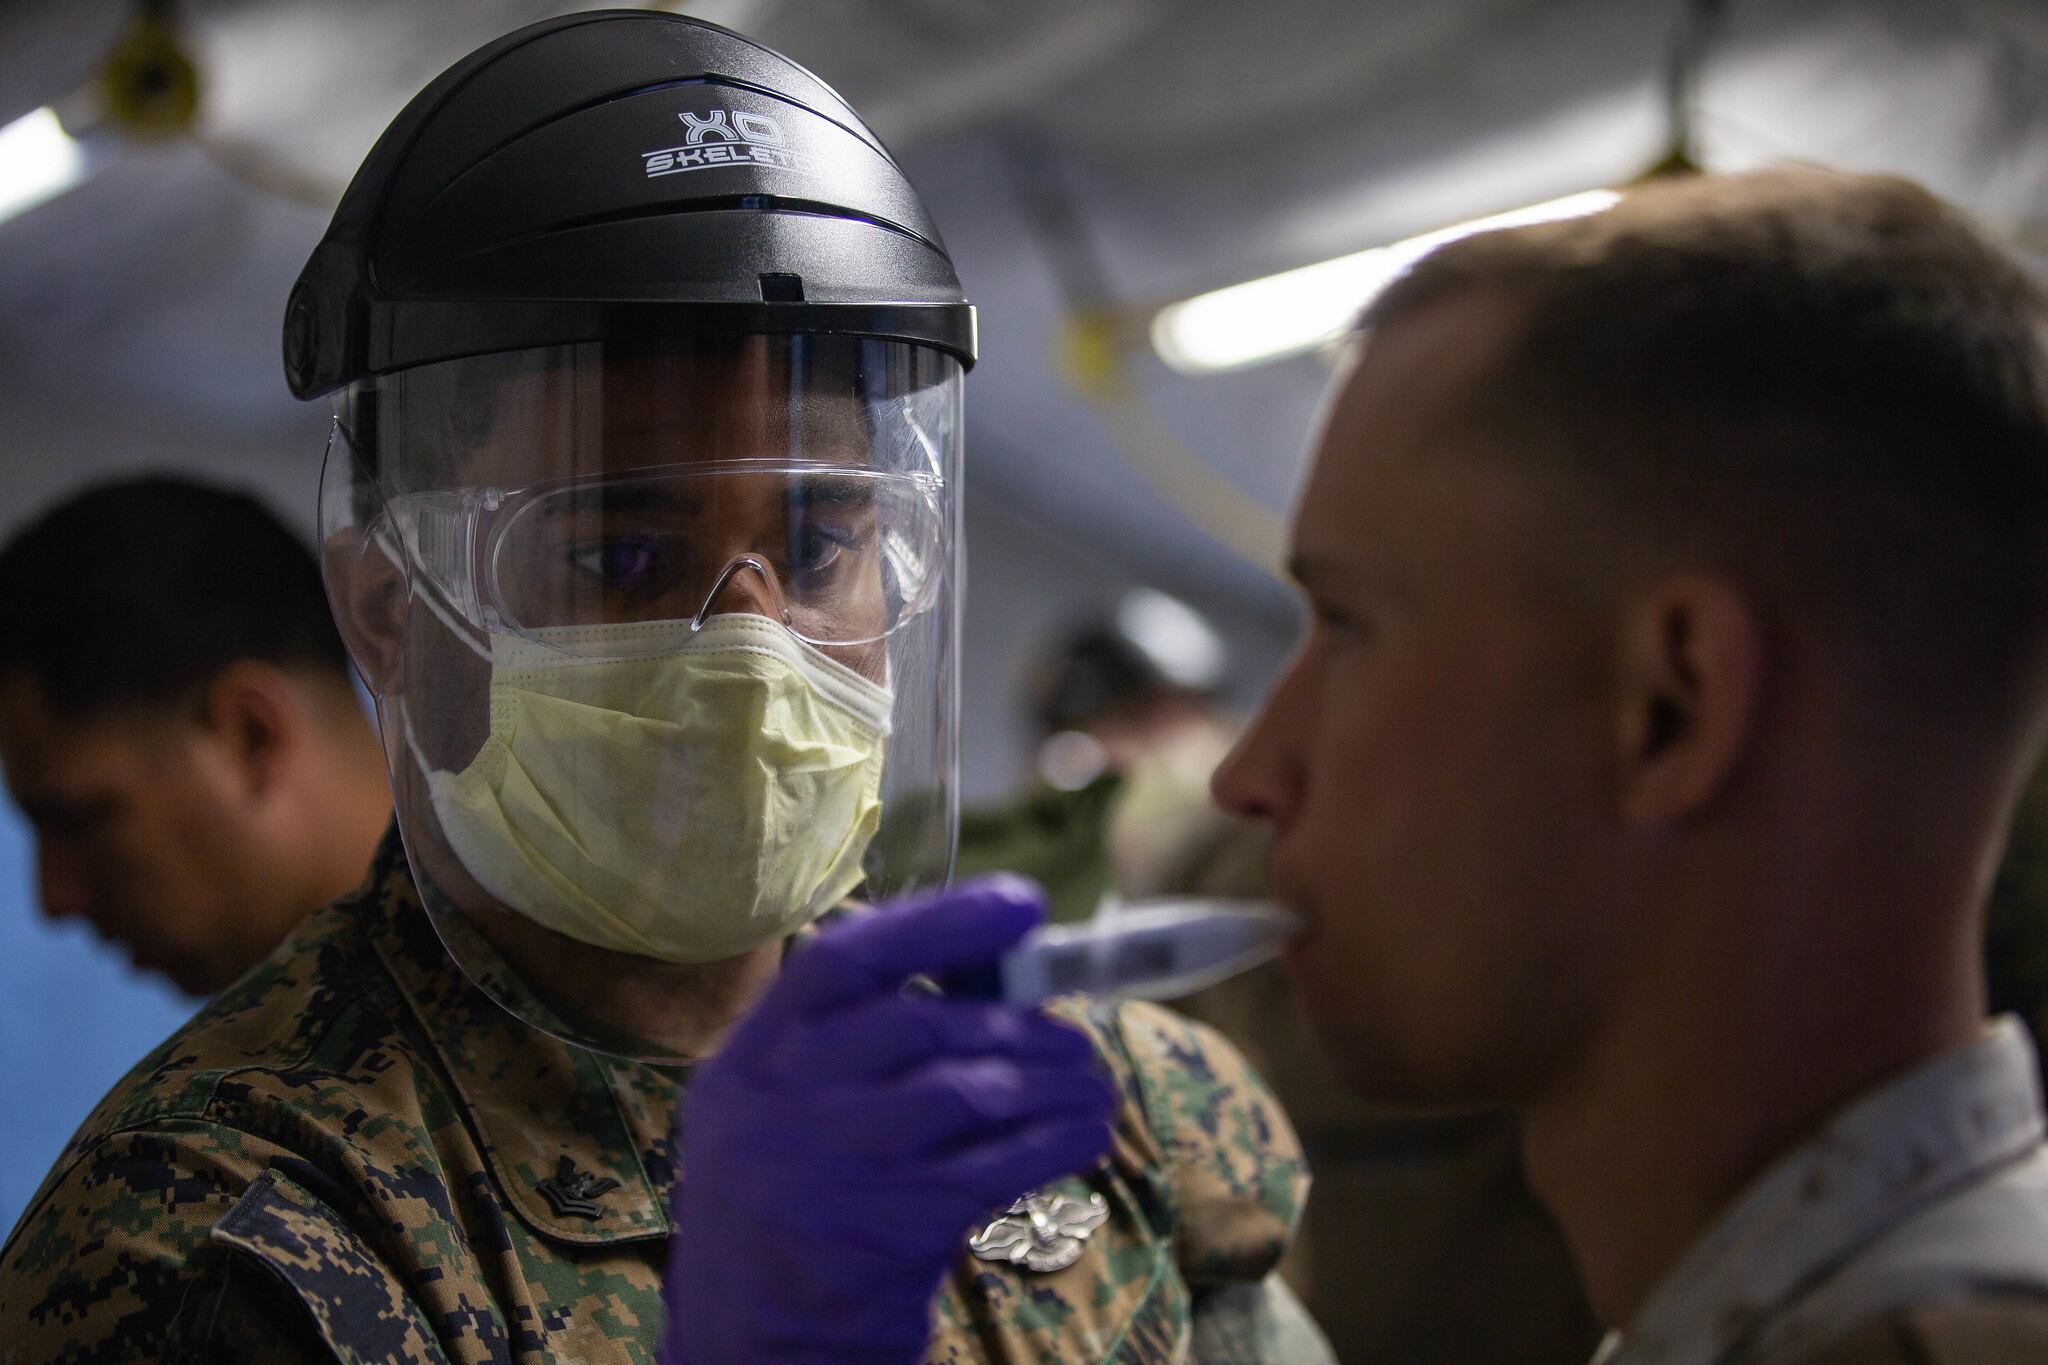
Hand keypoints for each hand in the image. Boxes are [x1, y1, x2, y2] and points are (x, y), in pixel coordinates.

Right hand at [659, 876, 1118, 1364]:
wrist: (759, 1340)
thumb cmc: (789, 1197)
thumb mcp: (776, 1104)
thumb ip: (853, 1038)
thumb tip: (989, 970)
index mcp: (753, 1055)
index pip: (843, 959)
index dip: (939, 921)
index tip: (1021, 903)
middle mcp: (785, 1099)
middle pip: (922, 1022)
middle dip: (1015, 1021)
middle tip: (1071, 1036)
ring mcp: (841, 1161)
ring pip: (972, 1087)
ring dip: (1051, 1079)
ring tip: (1089, 1085)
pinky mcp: (898, 1222)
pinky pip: (1001, 1161)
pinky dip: (1057, 1139)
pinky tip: (1084, 1134)